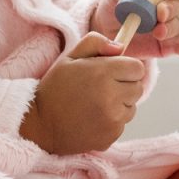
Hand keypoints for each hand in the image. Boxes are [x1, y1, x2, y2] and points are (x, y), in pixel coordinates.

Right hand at [20, 32, 145, 154]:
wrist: (41, 125)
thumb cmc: (56, 88)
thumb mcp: (70, 58)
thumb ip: (96, 43)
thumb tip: (120, 47)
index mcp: (103, 73)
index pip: (138, 68)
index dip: (127, 68)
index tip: (114, 72)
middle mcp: (111, 96)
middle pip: (138, 87)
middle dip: (125, 86)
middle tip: (103, 89)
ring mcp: (113, 119)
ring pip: (132, 107)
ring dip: (120, 104)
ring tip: (96, 104)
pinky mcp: (112, 135)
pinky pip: (123, 124)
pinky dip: (113, 121)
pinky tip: (93, 119)